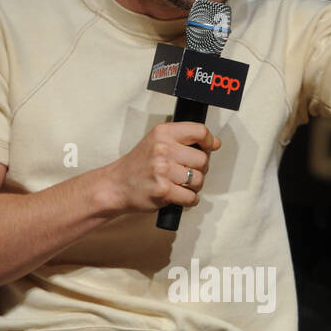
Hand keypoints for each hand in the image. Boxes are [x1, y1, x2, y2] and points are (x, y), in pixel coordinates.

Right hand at [103, 122, 220, 215]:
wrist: (115, 186)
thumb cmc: (137, 166)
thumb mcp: (156, 142)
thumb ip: (183, 140)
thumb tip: (214, 143)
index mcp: (163, 133)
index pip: (199, 131)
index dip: (209, 141)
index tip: (209, 147)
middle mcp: (163, 149)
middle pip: (203, 159)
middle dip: (199, 169)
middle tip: (187, 172)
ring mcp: (163, 170)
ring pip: (198, 179)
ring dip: (194, 186)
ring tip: (181, 185)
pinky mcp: (164, 191)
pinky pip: (191, 197)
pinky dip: (189, 200)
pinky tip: (180, 196)